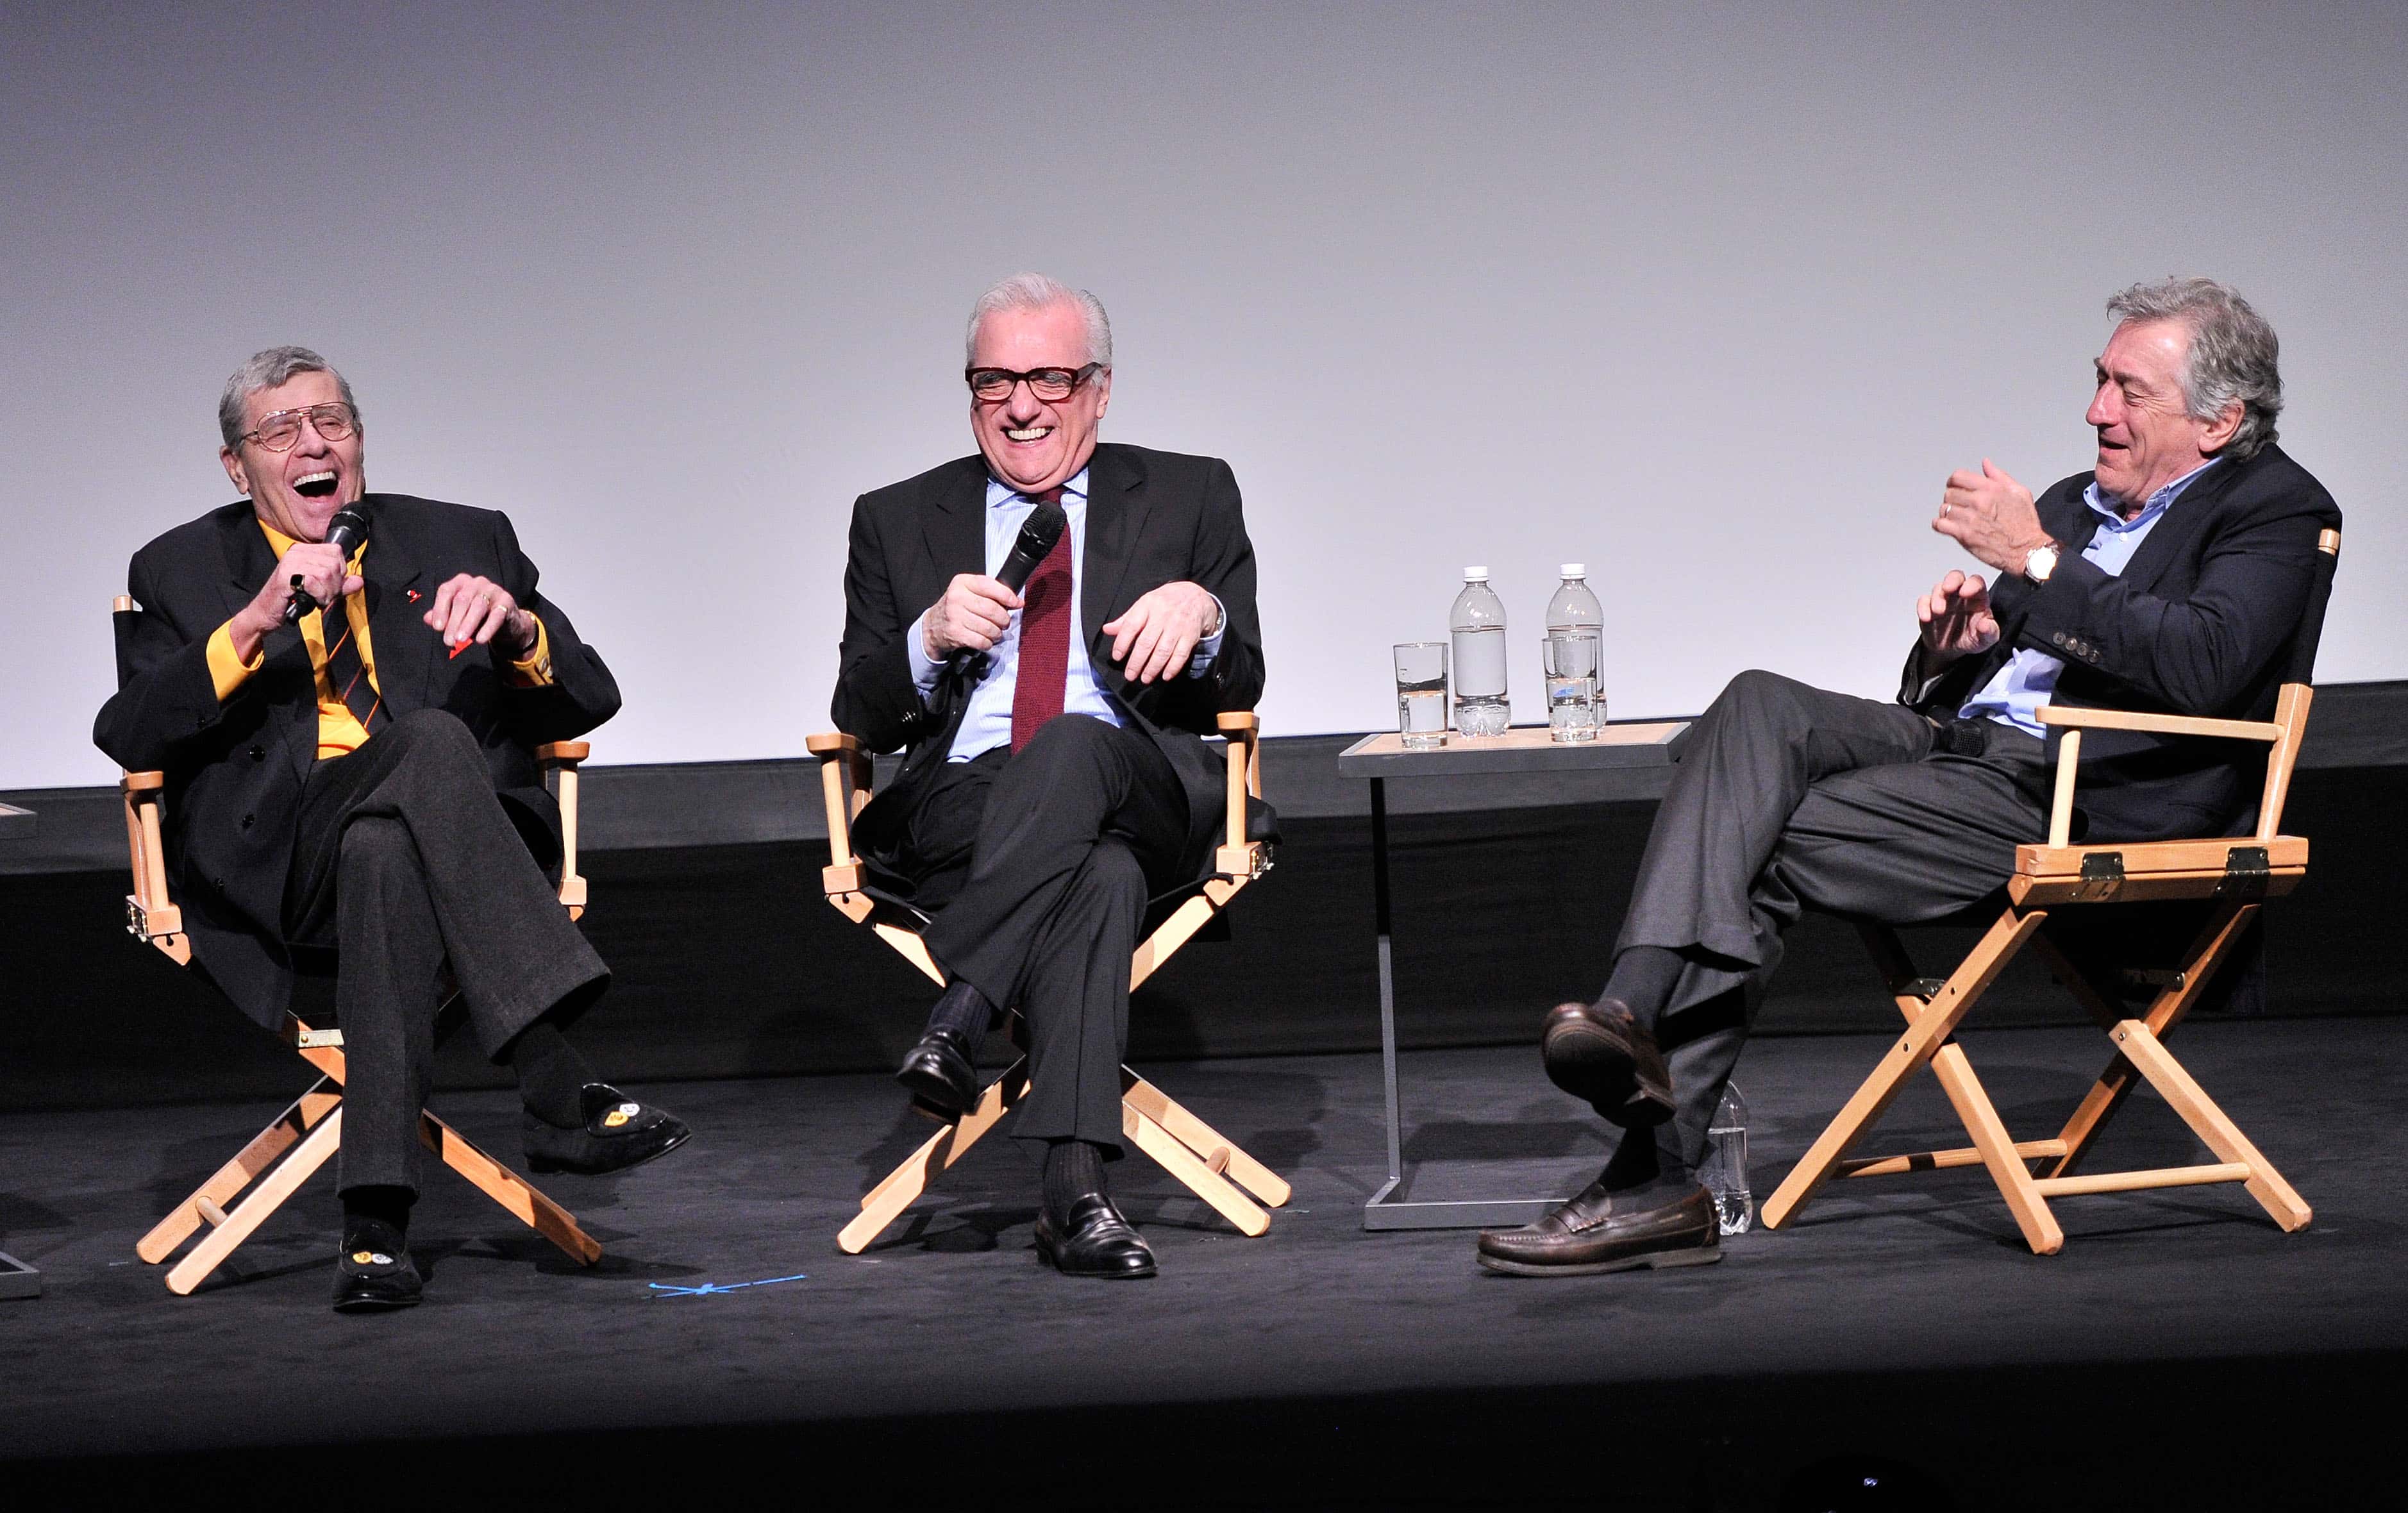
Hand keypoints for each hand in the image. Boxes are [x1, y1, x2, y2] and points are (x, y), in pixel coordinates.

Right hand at [230, 542, 361, 661]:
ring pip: (326, 573)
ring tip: (315, 598)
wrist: (265, 614)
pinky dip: (317, 595)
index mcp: (304, 551)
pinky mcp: (285, 575)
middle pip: (334, 563)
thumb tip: (359, 581)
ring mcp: (290, 562)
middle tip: (321, 595)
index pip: (336, 551)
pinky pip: (314, 582)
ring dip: (326, 593)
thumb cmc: (291, 601)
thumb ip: (340, 585)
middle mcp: (296, 552)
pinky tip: (309, 600)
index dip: (339, 571)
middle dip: (334, 585)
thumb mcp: (322, 590)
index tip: (329, 585)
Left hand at [424, 573, 536, 653]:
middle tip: (448, 641)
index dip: (440, 609)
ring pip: (478, 606)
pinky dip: (487, 628)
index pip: (446, 591)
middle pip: (461, 599)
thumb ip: (442, 616)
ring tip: (460, 640)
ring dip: (467, 625)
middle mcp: (477, 582)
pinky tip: (480, 640)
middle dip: (454, 621)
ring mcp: (493, 590)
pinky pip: (496, 615)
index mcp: (461, 582)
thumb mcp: (457, 616)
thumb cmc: (476, 617)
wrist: (506, 621)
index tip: (438, 628)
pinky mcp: (507, 601)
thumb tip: (427, 619)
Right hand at [923, 573, 1020, 657]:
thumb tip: (1017, 602)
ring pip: (990, 627)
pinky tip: (984, 639)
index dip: (1007, 596)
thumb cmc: (956, 608)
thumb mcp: (969, 591)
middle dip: (1004, 619)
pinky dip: (988, 643)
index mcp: (963, 582)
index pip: (990, 586)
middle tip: (1003, 622)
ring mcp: (955, 616)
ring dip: (997, 633)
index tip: (1016, 603)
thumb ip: (992, 592)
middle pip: (993, 609)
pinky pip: (982, 641)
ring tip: (994, 632)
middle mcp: (957, 597)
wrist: (933, 625)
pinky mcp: (956, 633)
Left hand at [1101, 581, 1219, 684]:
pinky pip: (1181, 654)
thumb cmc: (1164, 603)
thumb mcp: (1144, 605)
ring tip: (1145, 678)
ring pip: (1163, 650)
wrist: (1195, 596)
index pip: (1131, 625)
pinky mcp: (1191, 635)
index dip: (1122, 642)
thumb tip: (1107, 630)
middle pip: (1146, 642)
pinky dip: (1173, 667)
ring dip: (1153, 668)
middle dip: (1137, 661)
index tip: (1117, 657)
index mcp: (1147, 605)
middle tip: (1130, 675)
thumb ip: (1126, 620)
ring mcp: (1178, 625)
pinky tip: (1165, 676)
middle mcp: (1162, 615)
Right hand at [1915, 569, 1998, 663]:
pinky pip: (1923, 601)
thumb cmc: (1971, 639)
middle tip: (1948, 588)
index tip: (1966, 592)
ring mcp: (1943, 600)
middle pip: (1956, 577)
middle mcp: (1960, 595)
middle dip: (1951, 580)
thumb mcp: (1986, 640)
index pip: (1976, 582)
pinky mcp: (1928, 608)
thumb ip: (1989, 632)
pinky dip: (1923, 607)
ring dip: (1937, 597)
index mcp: (1977, 598)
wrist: (1951, 651)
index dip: (1972, 584)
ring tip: (1938, 611)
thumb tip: (1986, 625)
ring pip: (1938, 588)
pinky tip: (1926, 616)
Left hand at [1935, 459, 2051, 574]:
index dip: (1954, 481)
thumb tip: (1986, 463)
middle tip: (1959, 505)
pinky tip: (1948, 526)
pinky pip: (1940, 525)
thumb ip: (1999, 476)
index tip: (1955, 487)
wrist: (2027, 550)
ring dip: (1947, 512)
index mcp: (1992, 488)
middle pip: (1949, 493)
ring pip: (1944, 508)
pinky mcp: (1964, 535)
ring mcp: (1970, 518)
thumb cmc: (2025, 524)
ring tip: (1956, 517)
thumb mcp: (2019, 492)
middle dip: (1952, 498)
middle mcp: (1979, 501)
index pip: (1958, 476)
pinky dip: (1940, 525)